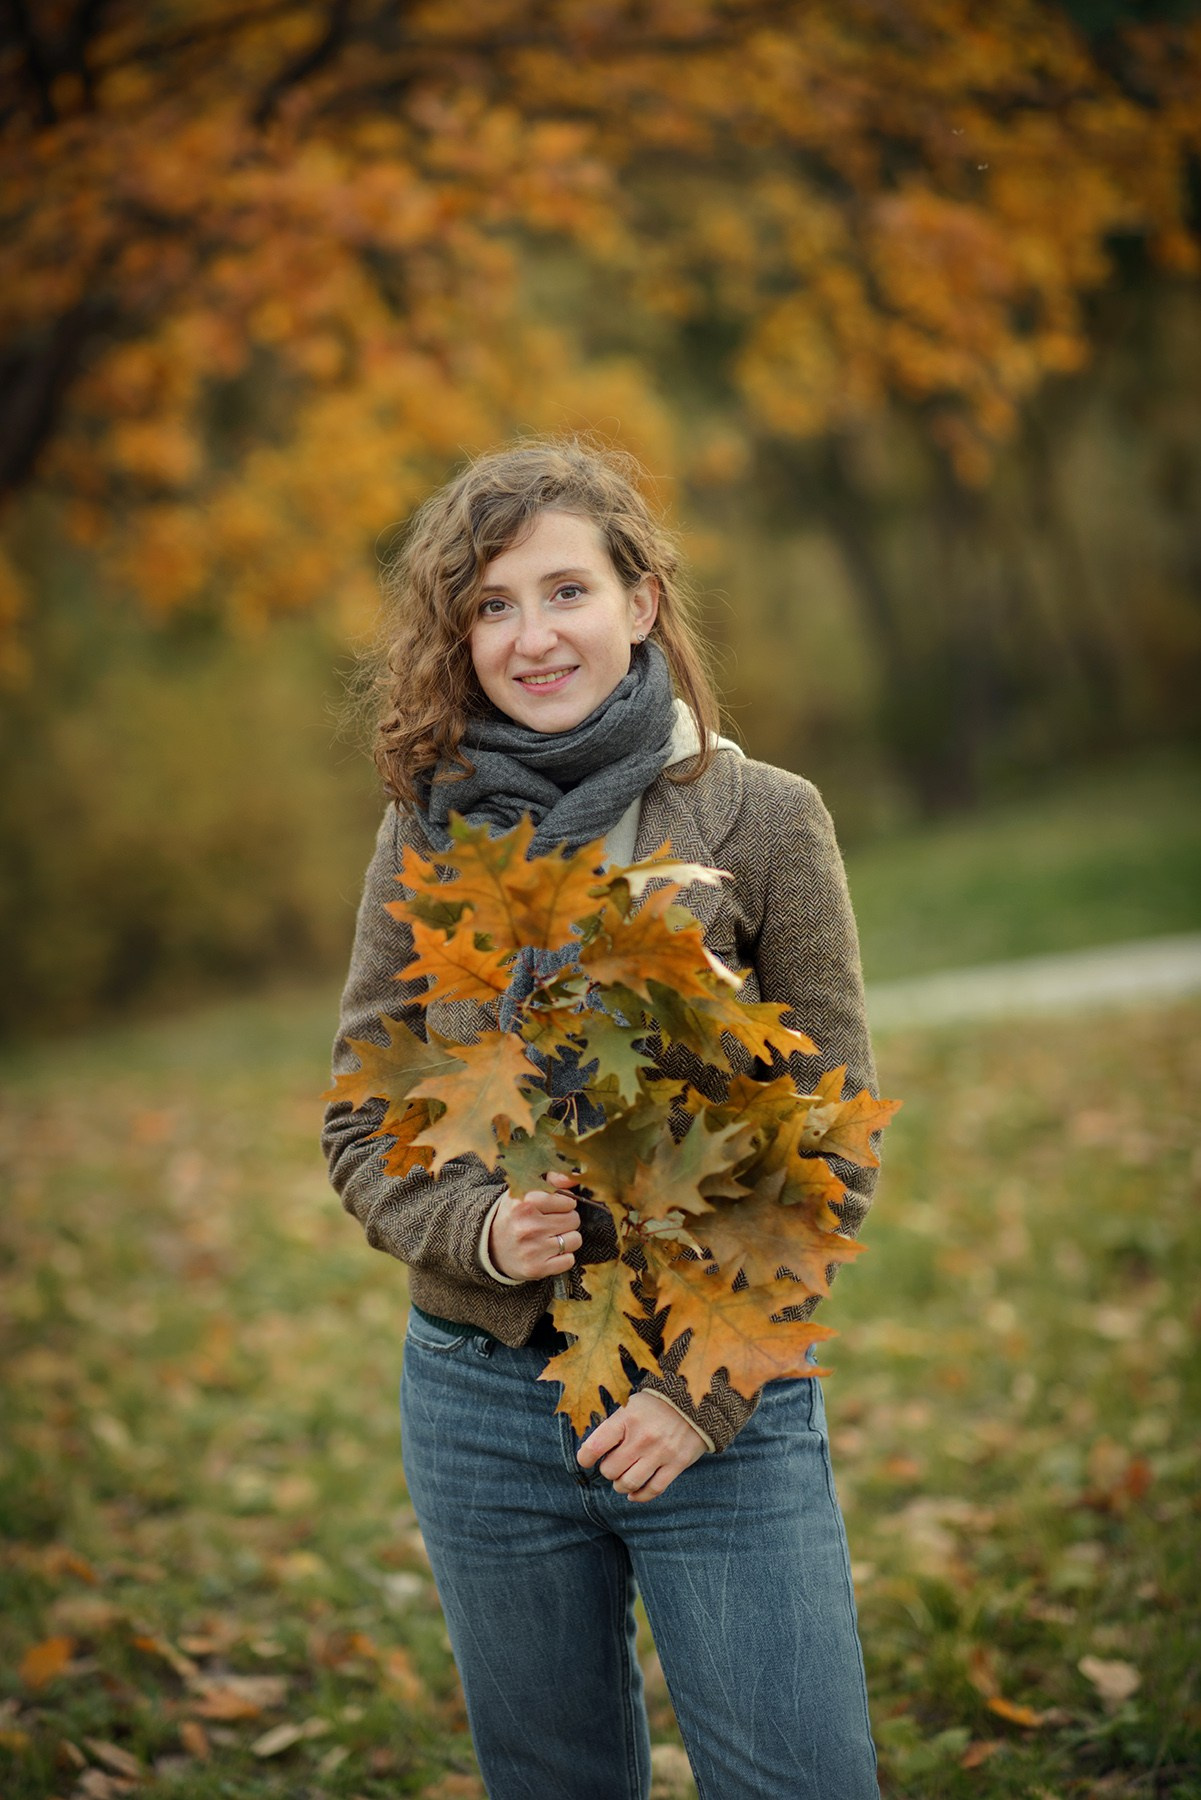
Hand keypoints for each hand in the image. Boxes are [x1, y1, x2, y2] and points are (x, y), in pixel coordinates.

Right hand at [488, 1171, 581, 1281]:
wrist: (491, 1247)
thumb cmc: (514, 1216)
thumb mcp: (526, 1191)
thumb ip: (553, 1180)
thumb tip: (576, 1178)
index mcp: (525, 1202)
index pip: (568, 1201)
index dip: (564, 1204)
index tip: (553, 1208)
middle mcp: (528, 1226)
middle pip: (574, 1219)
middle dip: (566, 1220)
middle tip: (550, 1223)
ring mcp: (533, 1249)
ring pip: (575, 1240)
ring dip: (567, 1239)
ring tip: (550, 1237)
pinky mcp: (536, 1269)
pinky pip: (569, 1260)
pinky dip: (563, 1257)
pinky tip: (548, 1252)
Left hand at [576, 1391, 707, 1500]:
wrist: (696, 1402)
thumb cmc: (656, 1406)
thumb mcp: (631, 1406)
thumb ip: (614, 1427)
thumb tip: (592, 1452)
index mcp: (627, 1419)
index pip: (595, 1446)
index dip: (585, 1458)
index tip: (586, 1460)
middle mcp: (643, 1437)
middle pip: (611, 1469)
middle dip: (608, 1471)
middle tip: (613, 1465)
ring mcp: (661, 1452)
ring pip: (629, 1483)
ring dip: (621, 1486)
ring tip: (622, 1480)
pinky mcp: (677, 1464)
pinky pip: (653, 1489)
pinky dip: (640, 1496)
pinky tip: (634, 1494)